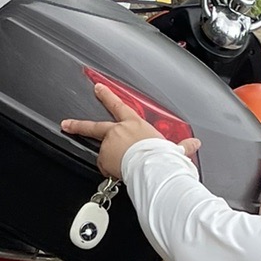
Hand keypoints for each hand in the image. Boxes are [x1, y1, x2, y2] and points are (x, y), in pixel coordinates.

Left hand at [61, 80, 199, 180]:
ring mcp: (109, 144)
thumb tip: (194, 145)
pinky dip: (111, 170)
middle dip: (77, 124)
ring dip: (111, 160)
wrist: (152, 166)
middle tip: (66, 124)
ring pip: (104, 154)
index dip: (106, 96)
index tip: (97, 88)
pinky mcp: (104, 158)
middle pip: (93, 126)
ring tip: (126, 166)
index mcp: (134, 123)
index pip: (118, 105)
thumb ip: (181, 146)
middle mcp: (118, 131)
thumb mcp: (173, 148)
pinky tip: (121, 172)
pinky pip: (105, 166)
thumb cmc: (162, 155)